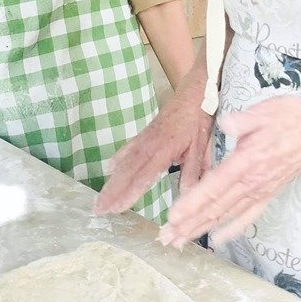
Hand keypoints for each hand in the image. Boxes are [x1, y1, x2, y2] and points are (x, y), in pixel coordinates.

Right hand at [95, 72, 213, 214]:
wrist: (194, 92)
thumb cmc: (199, 119)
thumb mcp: (201, 146)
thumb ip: (193, 172)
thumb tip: (189, 197)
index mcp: (164, 149)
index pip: (143, 175)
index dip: (129, 192)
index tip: (117, 208)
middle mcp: (150, 144)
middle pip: (127, 171)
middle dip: (112, 191)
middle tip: (99, 209)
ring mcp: (145, 137)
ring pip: (124, 161)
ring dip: (111, 181)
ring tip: (100, 199)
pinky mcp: (145, 132)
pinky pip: (127, 148)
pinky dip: (117, 160)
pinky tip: (109, 169)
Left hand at [159, 96, 300, 248]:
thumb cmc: (291, 116)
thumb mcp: (265, 110)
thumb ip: (243, 121)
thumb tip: (226, 124)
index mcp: (248, 160)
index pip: (215, 186)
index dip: (193, 203)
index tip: (173, 216)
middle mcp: (253, 181)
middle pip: (216, 207)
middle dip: (189, 223)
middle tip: (166, 238)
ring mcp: (262, 190)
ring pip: (227, 215)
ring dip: (202, 229)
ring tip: (180, 242)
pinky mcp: (269, 193)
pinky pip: (248, 216)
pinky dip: (231, 230)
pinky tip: (217, 240)